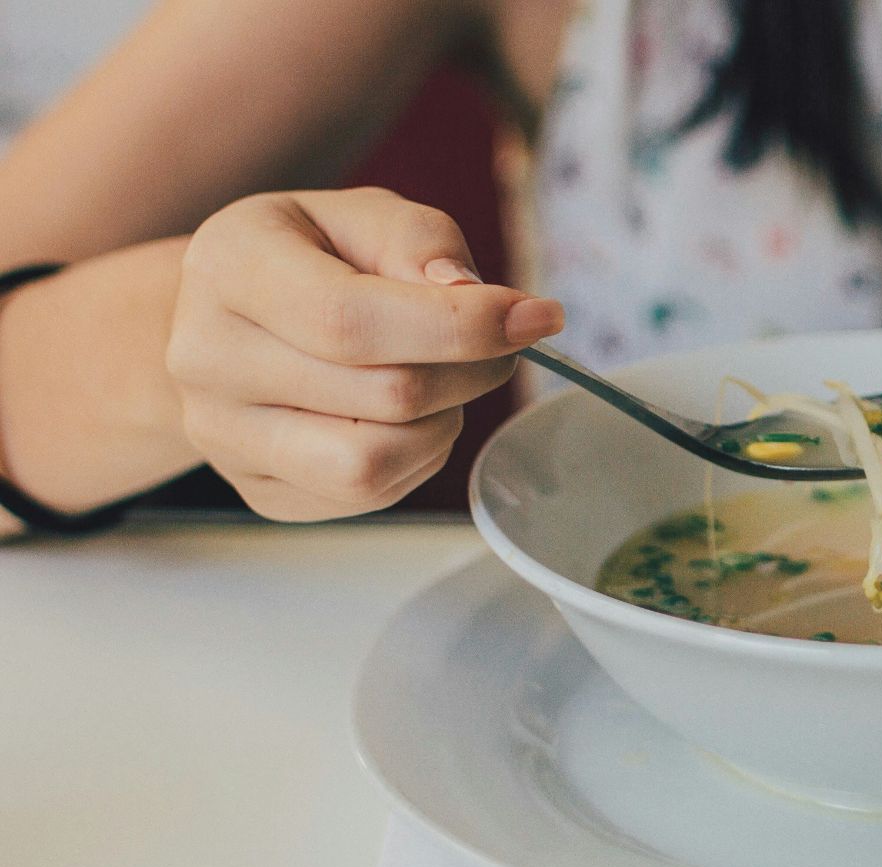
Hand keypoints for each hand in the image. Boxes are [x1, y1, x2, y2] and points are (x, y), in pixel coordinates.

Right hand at [165, 187, 562, 520]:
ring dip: (442, 423)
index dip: (460, 327)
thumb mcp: (361, 214)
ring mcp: (224, 434)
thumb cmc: (310, 257)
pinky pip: (366, 497)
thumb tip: (472, 297)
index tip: (534, 317)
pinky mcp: (257, 489)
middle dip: (471, 371)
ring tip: (443, 382)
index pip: (351, 320)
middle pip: (383, 395)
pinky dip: (415, 459)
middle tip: (498, 345)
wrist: (226, 317)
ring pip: (373, 464)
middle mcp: (208, 357)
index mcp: (230, 267)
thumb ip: (419, 241)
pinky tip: (408, 419)